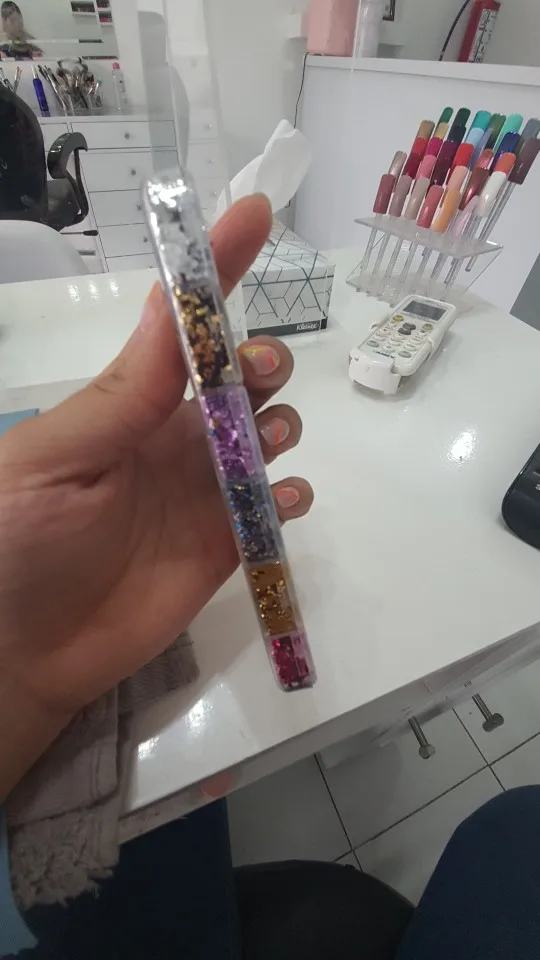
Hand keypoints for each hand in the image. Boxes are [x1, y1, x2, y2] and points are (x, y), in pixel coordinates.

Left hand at [0, 194, 312, 797]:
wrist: (20, 654)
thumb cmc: (17, 543)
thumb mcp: (57, 458)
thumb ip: (125, 395)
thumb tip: (174, 307)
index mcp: (126, 405)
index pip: (179, 328)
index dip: (216, 270)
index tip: (253, 215)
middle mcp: (169, 439)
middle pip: (237, 379)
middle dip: (259, 362)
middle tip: (252, 380)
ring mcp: (200, 492)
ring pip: (266, 435)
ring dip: (281, 423)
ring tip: (267, 443)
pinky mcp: (222, 546)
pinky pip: (274, 508)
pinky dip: (291, 495)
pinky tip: (283, 499)